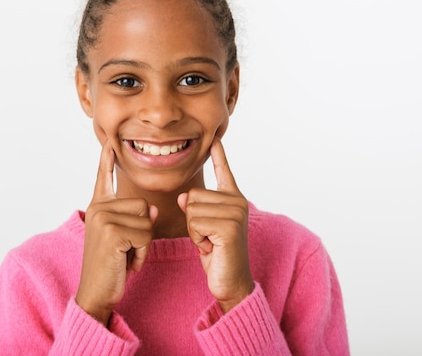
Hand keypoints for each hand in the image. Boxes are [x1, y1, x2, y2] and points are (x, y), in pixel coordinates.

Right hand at [75, 140, 157, 325]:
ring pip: (147, 219)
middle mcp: (98, 208)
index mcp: (99, 207)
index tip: (110, 142)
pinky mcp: (112, 231)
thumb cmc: (111, 265)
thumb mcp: (124, 238)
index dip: (107, 160)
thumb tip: (154, 208)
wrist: (96, 292)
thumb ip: (135, 218)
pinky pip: (146, 234)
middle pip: (144, 204)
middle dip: (143, 231)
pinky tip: (127, 263)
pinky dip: (143, 252)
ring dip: (144, 243)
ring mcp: (103, 218)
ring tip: (125, 256)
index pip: (104, 177)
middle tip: (125, 250)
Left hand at [178, 137, 253, 312]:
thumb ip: (196, 208)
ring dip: (194, 231)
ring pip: (192, 209)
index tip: (215, 139)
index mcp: (233, 199)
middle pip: (193, 195)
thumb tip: (184, 197)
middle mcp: (237, 201)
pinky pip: (195, 222)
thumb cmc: (217, 254)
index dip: (218, 155)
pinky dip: (197, 238)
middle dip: (193, 220)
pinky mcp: (229, 225)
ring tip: (211, 242)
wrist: (230, 281)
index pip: (223, 171)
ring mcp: (236, 212)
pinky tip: (211, 247)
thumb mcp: (202, 227)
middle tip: (209, 237)